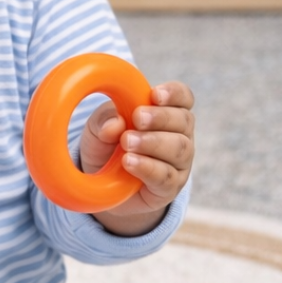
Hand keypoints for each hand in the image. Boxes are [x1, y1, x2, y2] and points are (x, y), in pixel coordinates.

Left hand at [79, 80, 194, 235]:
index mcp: (167, 113)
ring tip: (127, 142)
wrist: (99, 186)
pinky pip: (166, 177)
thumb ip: (104, 120)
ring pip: (179, 149)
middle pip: (183, 121)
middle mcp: (179, 136)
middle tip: (137, 118)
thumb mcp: (97, 128)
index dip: (174, 94)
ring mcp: (177, 163)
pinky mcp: (169, 188)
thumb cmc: (106, 148)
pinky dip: (148, 167)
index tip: (155, 95)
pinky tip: (130, 162)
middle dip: (160, 117)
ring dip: (152, 142)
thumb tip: (115, 123)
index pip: (183, 98)